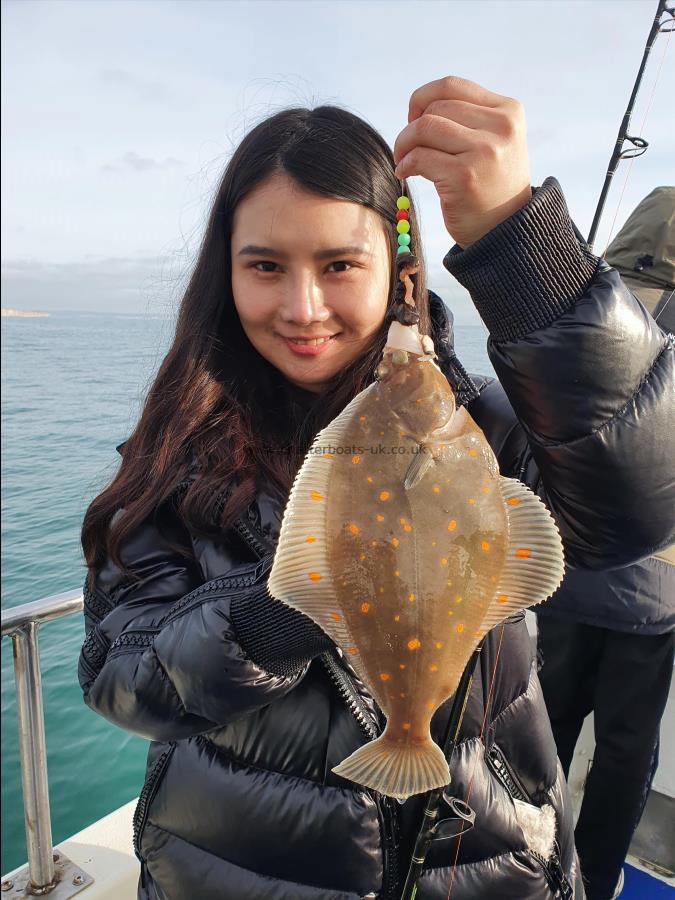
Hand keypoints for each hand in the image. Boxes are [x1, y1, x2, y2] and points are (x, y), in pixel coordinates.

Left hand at [393, 76, 531, 247]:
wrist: (506, 232)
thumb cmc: (491, 186)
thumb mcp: (494, 142)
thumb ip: (468, 118)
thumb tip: (419, 106)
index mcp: (509, 111)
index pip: (452, 86)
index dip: (423, 99)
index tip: (414, 119)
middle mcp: (501, 127)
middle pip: (435, 108)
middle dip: (411, 127)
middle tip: (406, 149)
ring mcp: (484, 151)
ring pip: (424, 127)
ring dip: (404, 144)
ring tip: (403, 160)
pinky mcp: (464, 176)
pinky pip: (419, 157)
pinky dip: (405, 164)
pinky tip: (405, 173)